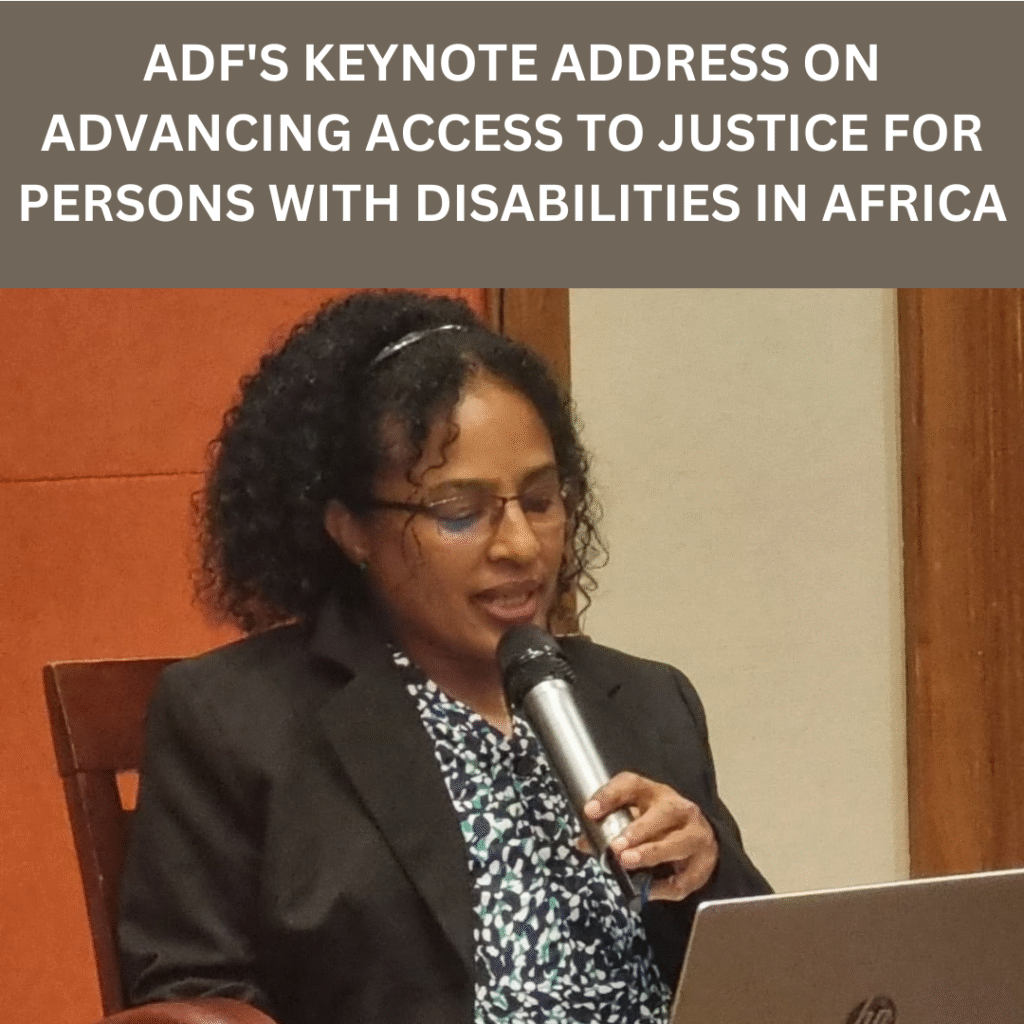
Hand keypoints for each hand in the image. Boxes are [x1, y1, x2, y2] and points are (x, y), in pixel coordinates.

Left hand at [583, 771, 718, 901]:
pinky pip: (685, 878)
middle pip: (663, 813)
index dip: (609, 796)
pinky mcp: (705, 862)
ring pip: (679, 842)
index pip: (632, 785)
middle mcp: (680, 809)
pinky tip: (647, 890)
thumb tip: (584, 842)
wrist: (698, 834)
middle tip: (615, 847)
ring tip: (628, 862)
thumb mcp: (634, 815)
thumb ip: (608, 827)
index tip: (590, 811)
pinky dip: (665, 887)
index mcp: (655, 793)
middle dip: (638, 831)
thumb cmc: (658, 823)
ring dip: (652, 853)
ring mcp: (697, 834)